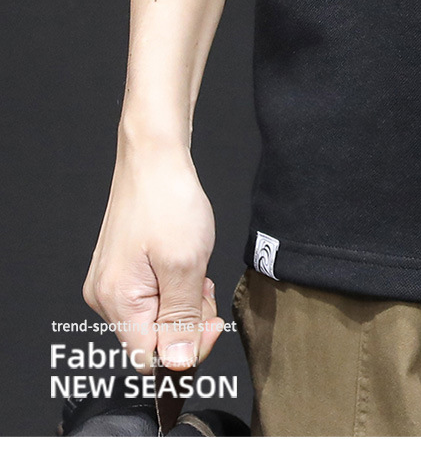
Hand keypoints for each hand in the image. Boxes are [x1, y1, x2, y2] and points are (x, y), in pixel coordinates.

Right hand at [83, 138, 224, 372]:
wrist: (155, 157)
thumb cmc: (167, 200)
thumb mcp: (186, 263)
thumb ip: (182, 318)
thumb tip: (178, 365)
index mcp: (117, 302)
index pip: (151, 358)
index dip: (186, 348)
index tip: (211, 320)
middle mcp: (106, 298)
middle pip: (154, 338)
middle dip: (187, 319)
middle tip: (203, 284)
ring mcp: (113, 282)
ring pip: (156, 316)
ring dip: (183, 300)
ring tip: (194, 266)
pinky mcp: (122, 268)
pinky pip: (153, 295)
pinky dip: (175, 285)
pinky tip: (184, 260)